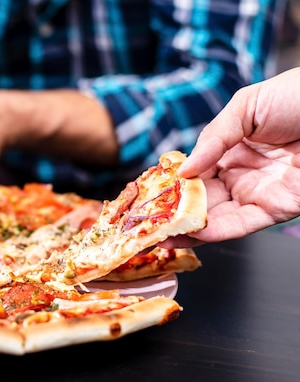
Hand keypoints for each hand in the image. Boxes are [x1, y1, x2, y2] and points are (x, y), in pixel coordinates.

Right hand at [161, 68, 299, 247]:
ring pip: (215, 217)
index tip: (148, 194)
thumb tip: (183, 172)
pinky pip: (240, 225)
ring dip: (187, 228)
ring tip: (158, 234)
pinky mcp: (276, 209)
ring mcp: (257, 193)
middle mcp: (241, 174)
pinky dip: (214, 233)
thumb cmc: (298, 96)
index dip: (172, 185)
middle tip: (146, 222)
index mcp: (231, 149)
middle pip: (200, 199)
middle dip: (173, 211)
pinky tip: (189, 234)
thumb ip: (212, 139)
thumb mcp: (246, 107)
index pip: (194, 173)